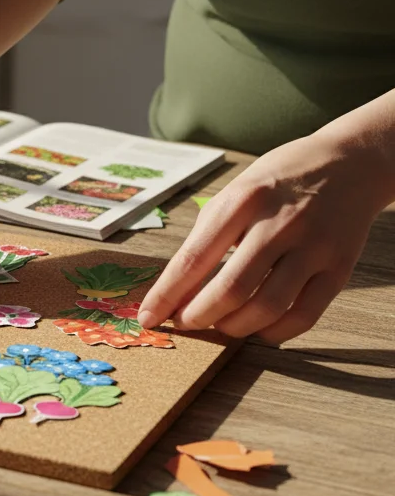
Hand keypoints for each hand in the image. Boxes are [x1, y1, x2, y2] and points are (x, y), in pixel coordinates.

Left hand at [139, 132, 393, 343]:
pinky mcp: (341, 267)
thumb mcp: (233, 195)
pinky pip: (305, 315)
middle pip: (231, 290)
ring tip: (220, 325)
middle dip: (198, 316)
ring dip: (234, 327)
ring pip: (268, 307)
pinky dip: (275, 332)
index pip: (194, 259)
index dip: (167, 295)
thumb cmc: (277, 182)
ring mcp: (314, 247)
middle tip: (185, 323)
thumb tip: (176, 292)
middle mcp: (280, 224)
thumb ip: (206, 240)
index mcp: (243, 201)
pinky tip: (258, 328)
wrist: (348, 163)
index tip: (148, 317)